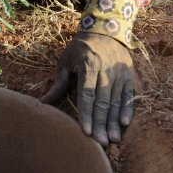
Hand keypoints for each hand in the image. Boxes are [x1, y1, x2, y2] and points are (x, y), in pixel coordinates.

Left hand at [41, 32, 134, 147]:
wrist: (106, 29)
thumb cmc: (80, 47)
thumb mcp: (65, 60)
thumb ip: (58, 82)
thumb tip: (43, 102)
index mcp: (88, 65)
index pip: (87, 94)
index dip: (87, 114)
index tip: (86, 132)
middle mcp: (106, 70)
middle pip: (103, 102)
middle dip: (101, 124)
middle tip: (100, 143)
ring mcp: (119, 73)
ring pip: (116, 102)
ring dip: (114, 122)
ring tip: (113, 140)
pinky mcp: (129, 76)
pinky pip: (128, 95)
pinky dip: (127, 109)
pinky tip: (125, 123)